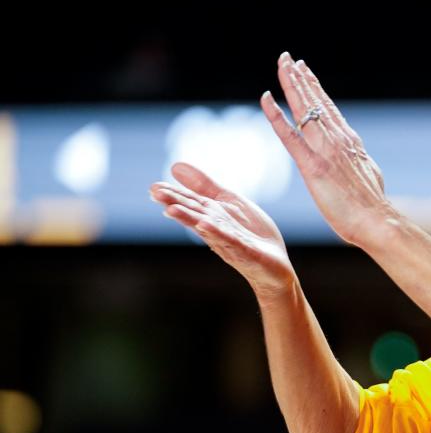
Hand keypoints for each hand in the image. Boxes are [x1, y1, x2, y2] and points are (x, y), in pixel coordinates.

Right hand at [149, 162, 296, 299]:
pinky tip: (204, 225)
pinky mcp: (246, 252)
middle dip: (175, 204)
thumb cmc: (250, 234)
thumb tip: (175, 166)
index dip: (173, 195)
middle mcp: (217, 229)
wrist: (275, 266)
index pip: (191, 203)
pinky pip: (231, 241)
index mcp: (213, 215)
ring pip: (207, 228)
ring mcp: (230, 242)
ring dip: (189, 219)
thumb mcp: (229, 203)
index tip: (153, 187)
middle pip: (194, 214)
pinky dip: (217, 233)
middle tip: (155, 193)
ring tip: (170, 210)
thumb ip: (205, 186)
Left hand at [260, 52, 389, 247]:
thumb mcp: (369, 174)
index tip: (305, 71)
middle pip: (316, 101)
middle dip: (301, 77)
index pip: (329, 108)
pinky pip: (289, 135)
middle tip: (288, 58)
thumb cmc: (373, 206)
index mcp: (351, 141)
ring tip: (282, 64)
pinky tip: (266, 98)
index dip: (315, 88)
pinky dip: (275, 115)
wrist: (376, 220)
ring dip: (291, 84)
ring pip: (304, 109)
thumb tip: (358, 158)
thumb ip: (359, 161)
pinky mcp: (311, 166)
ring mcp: (324, 150)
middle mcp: (337, 139)